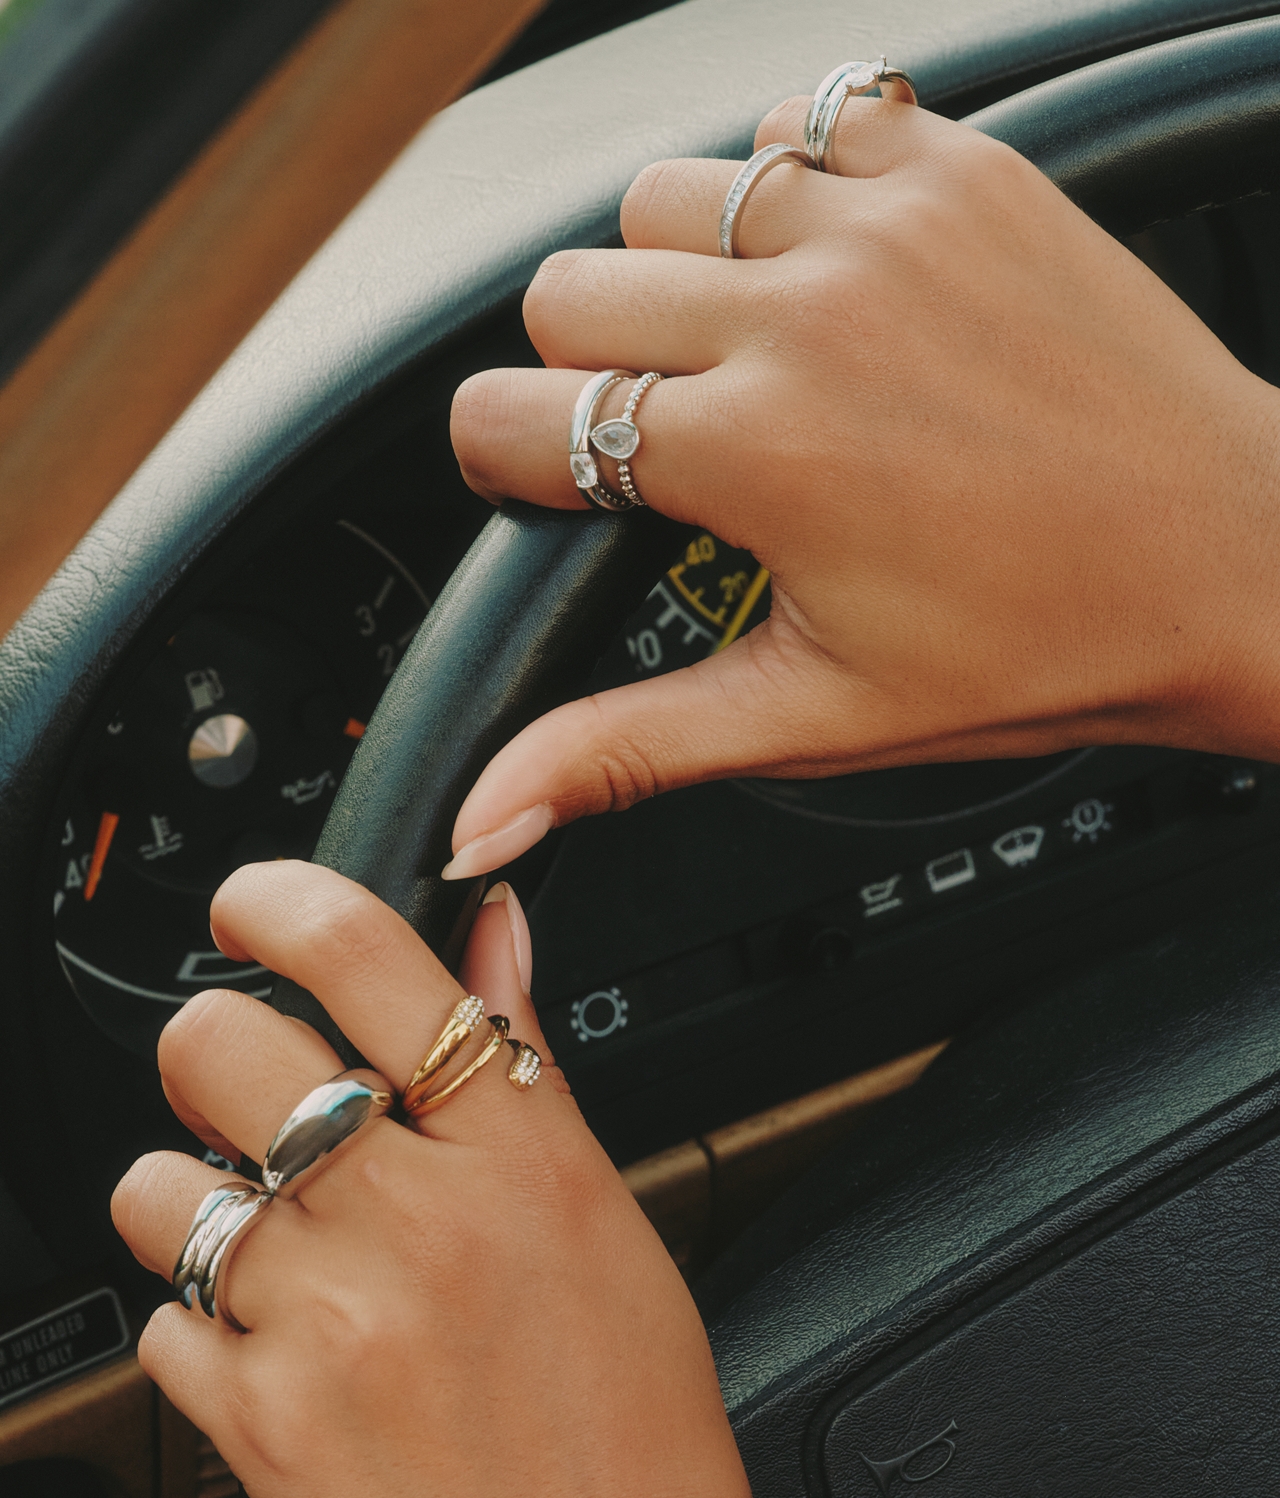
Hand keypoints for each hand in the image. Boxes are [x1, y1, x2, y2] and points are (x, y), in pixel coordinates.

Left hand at [112, 862, 864, 1497]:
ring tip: (261, 1252)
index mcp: (527, 1163)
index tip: (248, 905)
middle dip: (214, 1058)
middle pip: (221, 1049)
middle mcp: (419, 1225)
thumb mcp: (615, 1241)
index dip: (281, 902)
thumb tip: (491, 943)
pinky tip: (276, 1363)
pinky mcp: (257, 1432)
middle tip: (249, 1102)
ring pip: (160, 1185)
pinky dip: (199, 1331)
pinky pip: (160, 1324)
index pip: (372, 963)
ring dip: (191, 1202)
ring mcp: (326, 1326)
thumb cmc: (644, 1464)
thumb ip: (530, 1078)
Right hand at [443, 95, 1279, 878]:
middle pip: (566, 289)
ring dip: (678, 273)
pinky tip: (834, 279)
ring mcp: (886, 224)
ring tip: (752, 356)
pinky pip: (801, 120)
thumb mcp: (815, 716)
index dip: (514, 467)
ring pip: (665, 191)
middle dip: (589, 373)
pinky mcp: (960, 172)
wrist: (1226, 561)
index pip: (512, 415)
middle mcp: (806, 312)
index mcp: (754, 451)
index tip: (564, 490)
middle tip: (676, 441)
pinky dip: (789, 187)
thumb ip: (627, 748)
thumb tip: (488, 818)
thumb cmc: (1042, 644)